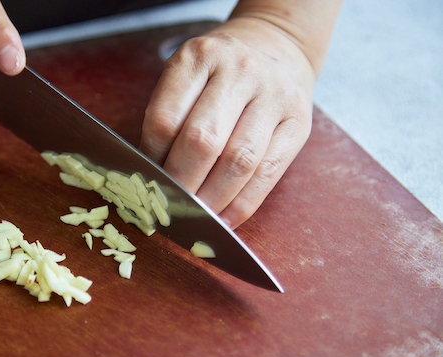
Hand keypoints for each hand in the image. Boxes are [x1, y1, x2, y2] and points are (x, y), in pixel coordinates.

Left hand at [139, 17, 316, 228]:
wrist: (277, 46)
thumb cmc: (220, 73)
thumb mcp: (189, 75)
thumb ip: (171, 117)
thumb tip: (152, 179)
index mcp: (199, 57)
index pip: (165, 120)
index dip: (152, 160)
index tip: (146, 185)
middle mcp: (239, 71)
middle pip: (202, 141)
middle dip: (182, 186)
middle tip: (168, 211)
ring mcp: (274, 95)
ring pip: (239, 161)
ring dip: (212, 200)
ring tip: (195, 221)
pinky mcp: (299, 122)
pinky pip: (268, 173)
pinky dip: (243, 204)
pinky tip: (226, 220)